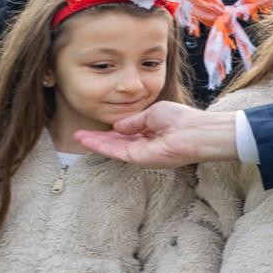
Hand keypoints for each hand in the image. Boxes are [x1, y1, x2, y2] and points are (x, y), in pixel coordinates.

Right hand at [74, 102, 236, 167]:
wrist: (196, 132)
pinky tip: (88, 140)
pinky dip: (101, 146)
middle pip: (117, 142)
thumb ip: (134, 121)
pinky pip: (116, 152)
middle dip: (98, 139)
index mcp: (151, 131)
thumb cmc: (181, 119)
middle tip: (79, 135)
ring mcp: (142, 153)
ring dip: (95, 143)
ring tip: (77, 137)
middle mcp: (145, 144)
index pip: (126, 132)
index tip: (97, 127)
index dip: (111, 130)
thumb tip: (116, 126)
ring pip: (113, 148)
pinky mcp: (139, 158)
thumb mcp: (153, 113)